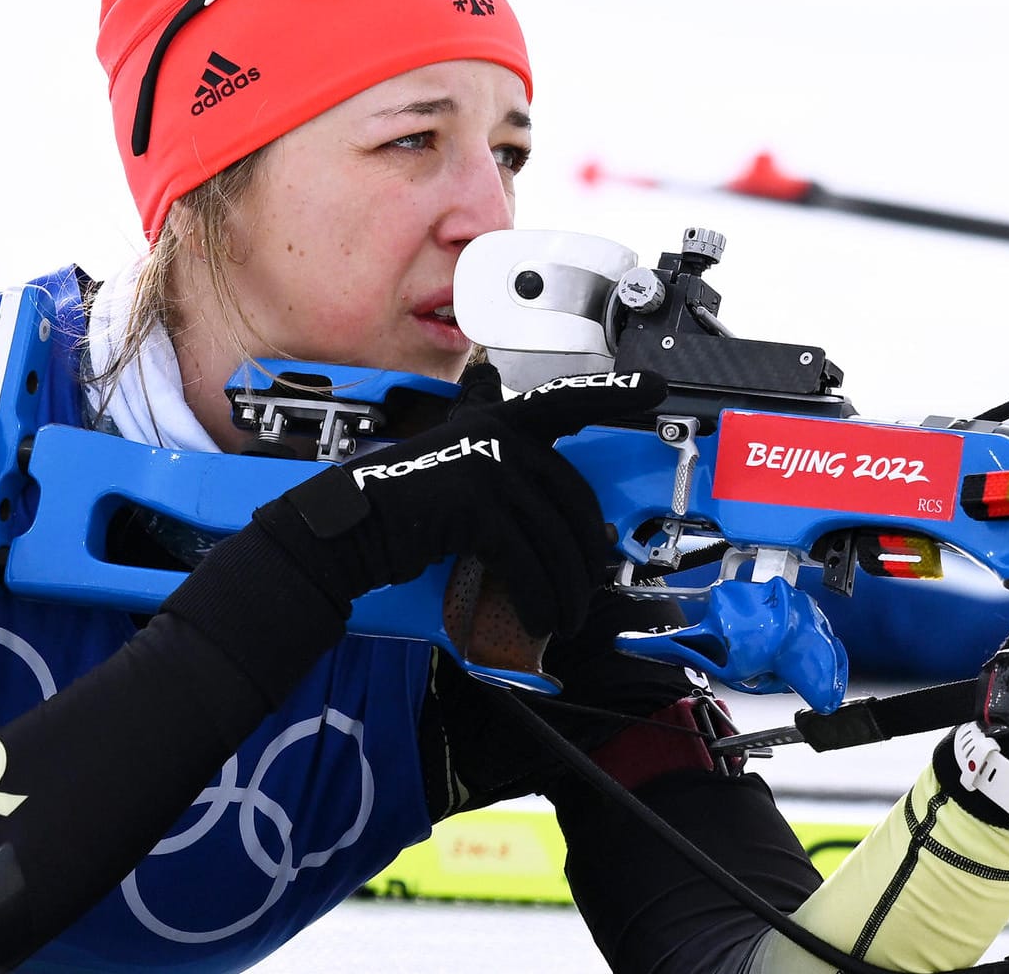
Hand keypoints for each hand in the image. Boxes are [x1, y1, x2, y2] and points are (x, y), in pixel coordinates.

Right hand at [251, 365, 666, 640]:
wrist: (349, 531)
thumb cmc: (409, 514)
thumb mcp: (465, 479)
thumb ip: (513, 482)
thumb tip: (575, 529)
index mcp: (501, 422)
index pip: (568, 400)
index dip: (615, 394)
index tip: (658, 389)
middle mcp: (500, 434)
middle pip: (573, 501)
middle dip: (585, 559)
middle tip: (584, 596)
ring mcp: (488, 463)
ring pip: (554, 539)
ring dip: (565, 591)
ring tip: (563, 619)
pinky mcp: (475, 502)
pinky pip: (527, 560)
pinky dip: (538, 598)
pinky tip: (540, 619)